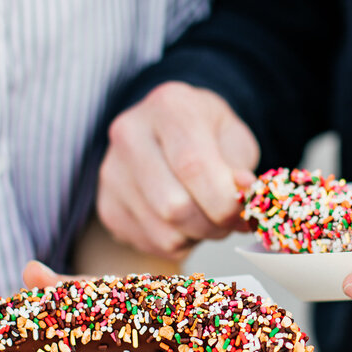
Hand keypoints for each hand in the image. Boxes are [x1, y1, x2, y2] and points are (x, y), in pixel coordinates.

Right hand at [98, 82, 259, 259]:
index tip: (244, 212)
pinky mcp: (107, 205)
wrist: (170, 132)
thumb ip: (241, 168)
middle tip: (229, 219)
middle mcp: (130, 135)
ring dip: (197, 236)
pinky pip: (151, 244)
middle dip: (213, 224)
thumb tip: (244, 193)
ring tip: (204, 214)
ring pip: (164, 233)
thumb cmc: (208, 135)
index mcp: (169, 107)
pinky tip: (183, 220)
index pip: (193, 165)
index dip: (224, 201)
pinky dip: (178, 242)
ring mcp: (111, 172)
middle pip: (174, 206)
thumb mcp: (234, 138)